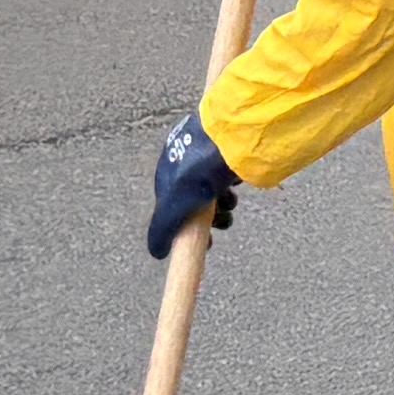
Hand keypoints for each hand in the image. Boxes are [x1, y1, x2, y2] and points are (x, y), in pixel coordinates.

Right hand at [145, 107, 240, 260]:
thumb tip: (157, 253)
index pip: (175, 208)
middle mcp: (184, 163)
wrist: (226, 142)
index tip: (208, 243)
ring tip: (230, 202)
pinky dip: (233, 184)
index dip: (189, 228)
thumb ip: (161, 232)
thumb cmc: (194, 173)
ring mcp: (207, 155)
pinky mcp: (229, 150)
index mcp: (166, 173)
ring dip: (225, 203)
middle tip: (224, 223)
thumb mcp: (172, 209)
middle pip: (199, 201)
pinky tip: (236, 183)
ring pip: (217, 190)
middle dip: (212, 217)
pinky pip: (230, 174)